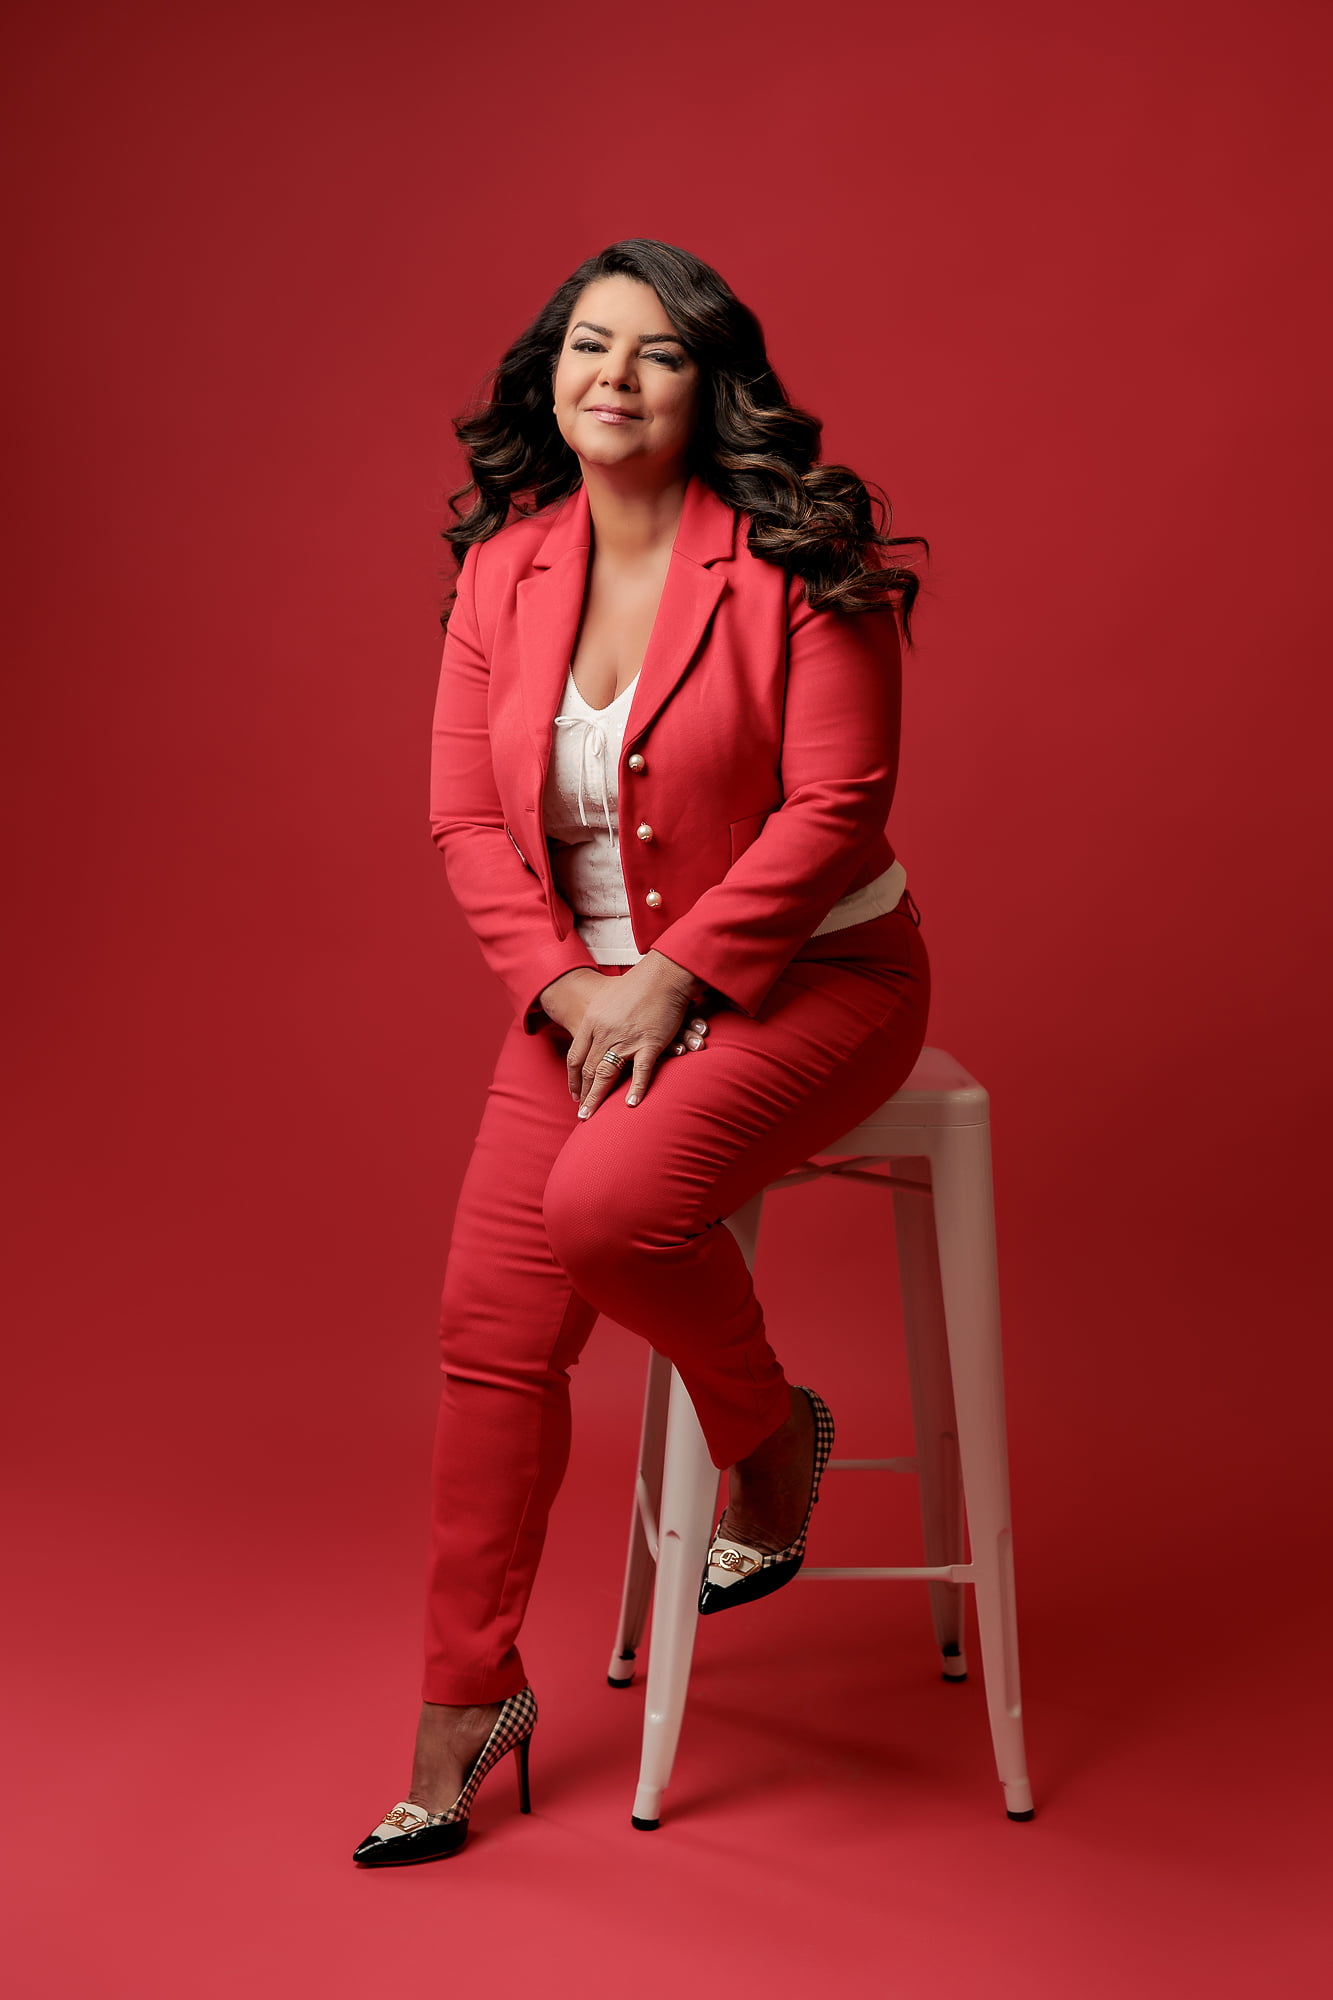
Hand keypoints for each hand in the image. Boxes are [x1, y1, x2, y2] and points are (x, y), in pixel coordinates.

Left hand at [566, 952, 711, 1116]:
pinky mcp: (649, 1042)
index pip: (575, 1057)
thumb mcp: (607, 999)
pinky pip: (640, 1072)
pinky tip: (629, 1105)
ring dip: (597, 1098)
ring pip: (606, 1074)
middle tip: (582, 1114)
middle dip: (583, 1094)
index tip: (574, 1093)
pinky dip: (635, 1090)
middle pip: (588, 1069)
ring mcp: (626, 1039)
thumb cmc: (638, 985)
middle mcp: (605, 1032)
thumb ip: (599, 1020)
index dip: (573, 1079)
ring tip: (591, 1117)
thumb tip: (594, 1034)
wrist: (663, 975)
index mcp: (592, 1022)